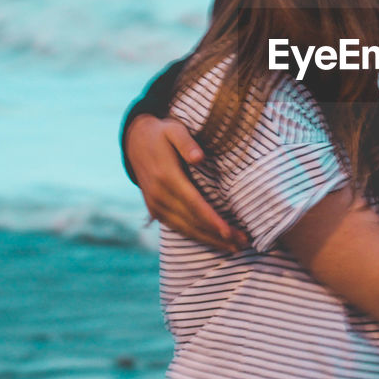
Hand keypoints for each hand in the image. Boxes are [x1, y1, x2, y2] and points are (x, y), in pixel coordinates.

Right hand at [126, 115, 247, 251]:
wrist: (134, 141)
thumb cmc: (162, 133)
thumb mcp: (174, 130)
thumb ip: (186, 143)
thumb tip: (199, 158)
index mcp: (166, 177)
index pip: (193, 204)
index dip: (211, 220)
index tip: (229, 232)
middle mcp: (159, 195)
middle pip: (192, 221)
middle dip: (218, 235)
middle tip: (243, 244)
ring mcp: (155, 205)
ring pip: (185, 229)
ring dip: (210, 240)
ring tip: (234, 248)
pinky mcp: (155, 210)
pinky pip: (177, 227)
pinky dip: (196, 236)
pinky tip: (212, 241)